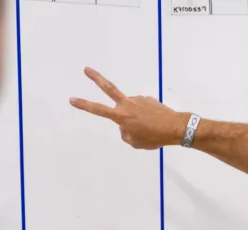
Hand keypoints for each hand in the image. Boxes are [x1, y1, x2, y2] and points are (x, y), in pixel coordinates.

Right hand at [69, 67, 188, 149]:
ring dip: (136, 118)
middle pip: (109, 88)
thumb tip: (125, 124)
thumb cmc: (154, 137)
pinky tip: (154, 121)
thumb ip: (125, 133)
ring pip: (131, 110)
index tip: (72, 99)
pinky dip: (145, 116)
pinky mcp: (148, 99)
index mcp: (121, 116)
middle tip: (86, 69)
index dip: (84, 105)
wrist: (176, 127)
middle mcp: (128, 104)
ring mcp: (138, 99)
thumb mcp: (134, 142)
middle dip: (96, 78)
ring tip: (149, 127)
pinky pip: (142, 110)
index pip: (98, 110)